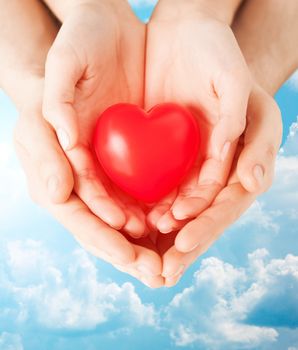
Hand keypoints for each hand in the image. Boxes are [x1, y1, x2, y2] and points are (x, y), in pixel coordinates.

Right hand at [14, 78, 163, 287]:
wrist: (73, 81)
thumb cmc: (47, 103)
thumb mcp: (38, 123)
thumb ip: (46, 155)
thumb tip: (58, 195)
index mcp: (55, 188)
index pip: (79, 220)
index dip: (103, 237)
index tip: (130, 255)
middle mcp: (80, 195)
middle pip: (104, 231)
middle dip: (129, 255)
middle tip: (157, 274)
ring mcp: (101, 187)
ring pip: (123, 223)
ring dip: (144, 246)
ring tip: (167, 265)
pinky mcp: (120, 174)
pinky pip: (138, 199)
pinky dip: (154, 216)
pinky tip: (173, 228)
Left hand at [145, 1, 251, 233]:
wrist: (187, 40)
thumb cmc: (224, 66)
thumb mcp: (246, 97)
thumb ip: (252, 139)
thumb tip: (251, 183)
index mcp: (239, 164)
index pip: (226, 207)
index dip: (207, 226)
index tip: (184, 243)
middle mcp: (212, 172)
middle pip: (198, 217)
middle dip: (180, 244)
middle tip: (160, 272)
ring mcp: (186, 165)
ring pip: (174, 207)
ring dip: (158, 232)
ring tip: (140, 253)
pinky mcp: (161, 155)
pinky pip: (151, 185)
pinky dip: (141, 206)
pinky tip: (127, 220)